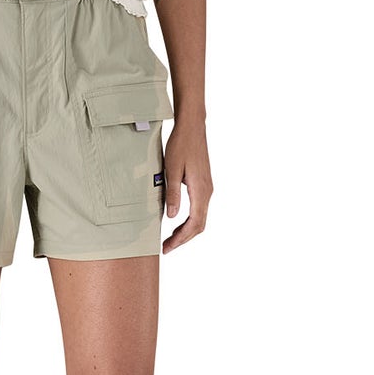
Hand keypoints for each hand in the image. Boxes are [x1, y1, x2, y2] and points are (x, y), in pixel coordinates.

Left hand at [162, 120, 210, 253]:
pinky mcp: (203, 184)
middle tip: (166, 247)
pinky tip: (177, 222)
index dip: (180, 239)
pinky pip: (199, 209)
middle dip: (183, 239)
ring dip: (186, 231)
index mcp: (201, 190)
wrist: (192, 127)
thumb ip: (172, 194)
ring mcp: (207, 188)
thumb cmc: (180, 145)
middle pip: (199, 225)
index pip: (194, 224)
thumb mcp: (171, 169)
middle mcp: (207, 192)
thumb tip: (171, 217)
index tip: (167, 247)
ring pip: (200, 218)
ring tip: (170, 238)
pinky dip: (189, 220)